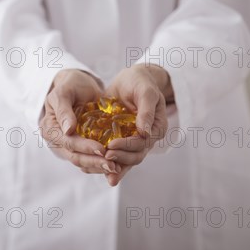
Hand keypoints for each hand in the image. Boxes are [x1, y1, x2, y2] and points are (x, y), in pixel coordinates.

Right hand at [40, 69, 119, 174]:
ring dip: (100, 166)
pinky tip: (117, 164)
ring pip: (84, 162)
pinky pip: (91, 158)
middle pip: (76, 157)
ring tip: (117, 168)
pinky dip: (102, 162)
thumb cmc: (69, 85)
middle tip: (113, 166)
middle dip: (94, 162)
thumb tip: (68, 130)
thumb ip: (64, 110)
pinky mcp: (82, 146)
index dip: (85, 147)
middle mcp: (58, 141)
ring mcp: (70, 146)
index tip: (102, 150)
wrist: (79, 84)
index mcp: (50, 129)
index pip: (68, 142)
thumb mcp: (64, 92)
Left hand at [103, 64, 172, 185]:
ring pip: (126, 159)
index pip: (143, 143)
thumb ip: (146, 111)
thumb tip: (145, 132)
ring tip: (100, 170)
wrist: (130, 80)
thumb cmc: (141, 82)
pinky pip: (116, 153)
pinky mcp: (122, 139)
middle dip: (120, 158)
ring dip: (114, 167)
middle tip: (104, 157)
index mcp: (157, 128)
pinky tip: (93, 167)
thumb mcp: (145, 92)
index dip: (128, 146)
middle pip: (135, 156)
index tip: (111, 145)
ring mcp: (134, 140)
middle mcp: (147, 138)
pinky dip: (106, 161)